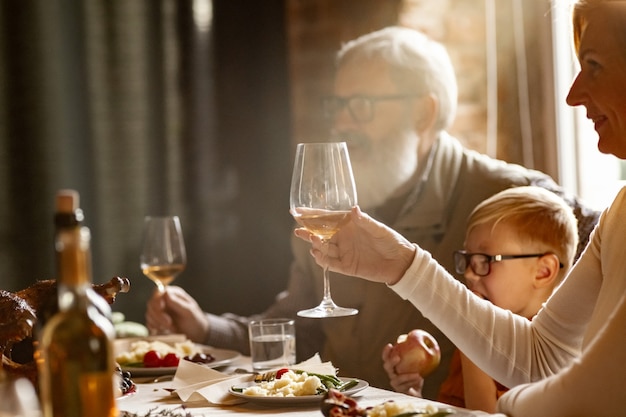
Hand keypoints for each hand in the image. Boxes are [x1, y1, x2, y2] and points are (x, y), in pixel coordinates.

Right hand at [145, 285, 208, 342]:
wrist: (196, 334)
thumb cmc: (195, 320)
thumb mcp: (189, 312)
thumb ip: (178, 303)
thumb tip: (166, 292)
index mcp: (173, 294)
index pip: (158, 291)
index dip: (157, 299)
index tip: (161, 308)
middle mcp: (164, 300)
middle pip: (151, 303)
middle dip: (159, 315)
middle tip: (170, 324)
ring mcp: (159, 311)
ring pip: (149, 314)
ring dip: (158, 323)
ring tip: (172, 328)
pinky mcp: (156, 322)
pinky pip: (149, 323)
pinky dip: (155, 328)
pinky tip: (165, 331)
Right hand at [293, 206, 415, 284]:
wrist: (400, 262)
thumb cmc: (391, 241)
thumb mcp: (379, 229)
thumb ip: (365, 221)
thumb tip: (354, 209)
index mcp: (348, 225)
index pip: (326, 218)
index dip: (312, 215)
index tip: (297, 211)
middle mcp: (343, 238)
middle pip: (320, 234)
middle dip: (308, 231)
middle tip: (298, 229)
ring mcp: (343, 252)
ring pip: (324, 248)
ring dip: (315, 244)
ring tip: (312, 239)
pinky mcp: (346, 267)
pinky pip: (330, 264)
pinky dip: (322, 260)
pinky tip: (316, 254)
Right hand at [382, 343, 424, 396]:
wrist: (417, 391)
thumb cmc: (416, 373)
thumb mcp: (418, 362)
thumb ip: (416, 352)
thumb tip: (418, 338)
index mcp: (393, 365)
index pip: (386, 357)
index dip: (386, 352)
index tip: (390, 345)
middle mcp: (391, 373)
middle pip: (387, 367)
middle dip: (391, 361)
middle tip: (398, 357)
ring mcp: (395, 383)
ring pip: (397, 379)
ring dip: (406, 376)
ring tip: (417, 374)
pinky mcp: (400, 390)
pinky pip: (405, 386)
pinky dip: (412, 382)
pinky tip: (419, 378)